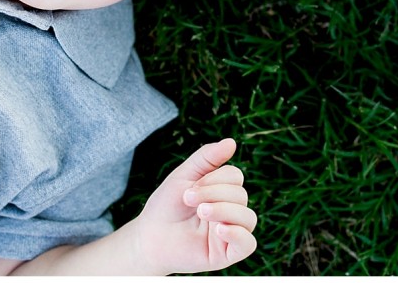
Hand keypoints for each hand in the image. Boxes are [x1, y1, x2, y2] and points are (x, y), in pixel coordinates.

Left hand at [131, 138, 256, 273]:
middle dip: (215, 194)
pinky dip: (238, 234)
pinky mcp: (227, 254)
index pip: (235, 177)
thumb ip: (207, 158)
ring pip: (248, 218)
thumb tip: (232, 142)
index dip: (216, 179)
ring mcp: (230, 232)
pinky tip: (219, 230)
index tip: (190, 187)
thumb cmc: (166, 206)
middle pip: (241, 195)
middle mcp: (230, 211)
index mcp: (221, 191)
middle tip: (189, 200)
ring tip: (201, 212)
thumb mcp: (184, 176)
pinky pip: (248, 244)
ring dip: (225, 211)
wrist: (148, 238)